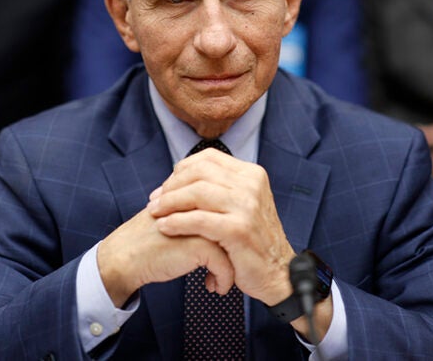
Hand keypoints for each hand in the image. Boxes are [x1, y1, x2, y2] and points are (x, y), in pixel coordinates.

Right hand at [96, 207, 234, 307]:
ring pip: (234, 245)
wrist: (124, 257)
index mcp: (195, 196)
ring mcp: (203, 223)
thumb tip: (223, 225)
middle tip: (230, 267)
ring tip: (220, 279)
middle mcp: (202, 206)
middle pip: (235, 227)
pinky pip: (226, 264)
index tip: (228, 254)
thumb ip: (196, 215)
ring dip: (231, 267)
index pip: (230, 213)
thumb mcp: (175, 219)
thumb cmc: (147, 241)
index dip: (230, 238)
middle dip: (235, 251)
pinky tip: (212, 287)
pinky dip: (223, 279)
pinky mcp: (200, 244)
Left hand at [148, 149, 333, 339]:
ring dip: (169, 202)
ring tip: (155, 214)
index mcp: (251, 174)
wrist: (278, 273)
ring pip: (196, 192)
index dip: (181, 170)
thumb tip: (181, 176)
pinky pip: (198, 220)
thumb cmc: (253, 242)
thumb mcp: (243, 205)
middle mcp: (251, 185)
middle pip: (199, 172)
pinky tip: (165, 227)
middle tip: (155, 201)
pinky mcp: (239, 229)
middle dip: (171, 186)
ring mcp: (247, 206)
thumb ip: (220, 188)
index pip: (208, 158)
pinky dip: (176, 222)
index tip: (165, 187)